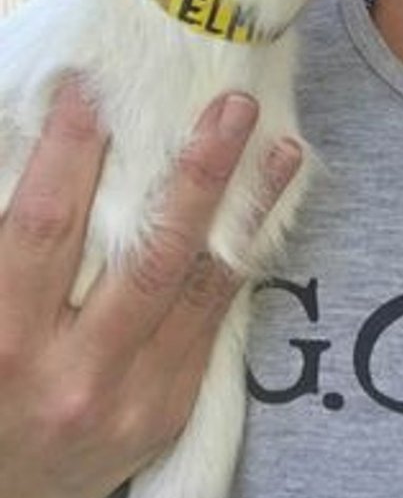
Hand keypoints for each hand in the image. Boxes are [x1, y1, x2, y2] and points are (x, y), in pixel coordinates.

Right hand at [0, 75, 301, 497]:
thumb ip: (8, 248)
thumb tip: (43, 151)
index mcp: (4, 342)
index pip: (44, 228)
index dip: (69, 151)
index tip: (94, 87)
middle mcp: (71, 374)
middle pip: (146, 253)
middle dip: (195, 172)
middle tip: (233, 105)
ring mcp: (131, 397)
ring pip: (200, 284)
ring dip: (246, 206)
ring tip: (280, 145)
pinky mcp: (169, 409)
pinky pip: (213, 319)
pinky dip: (244, 255)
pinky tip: (268, 208)